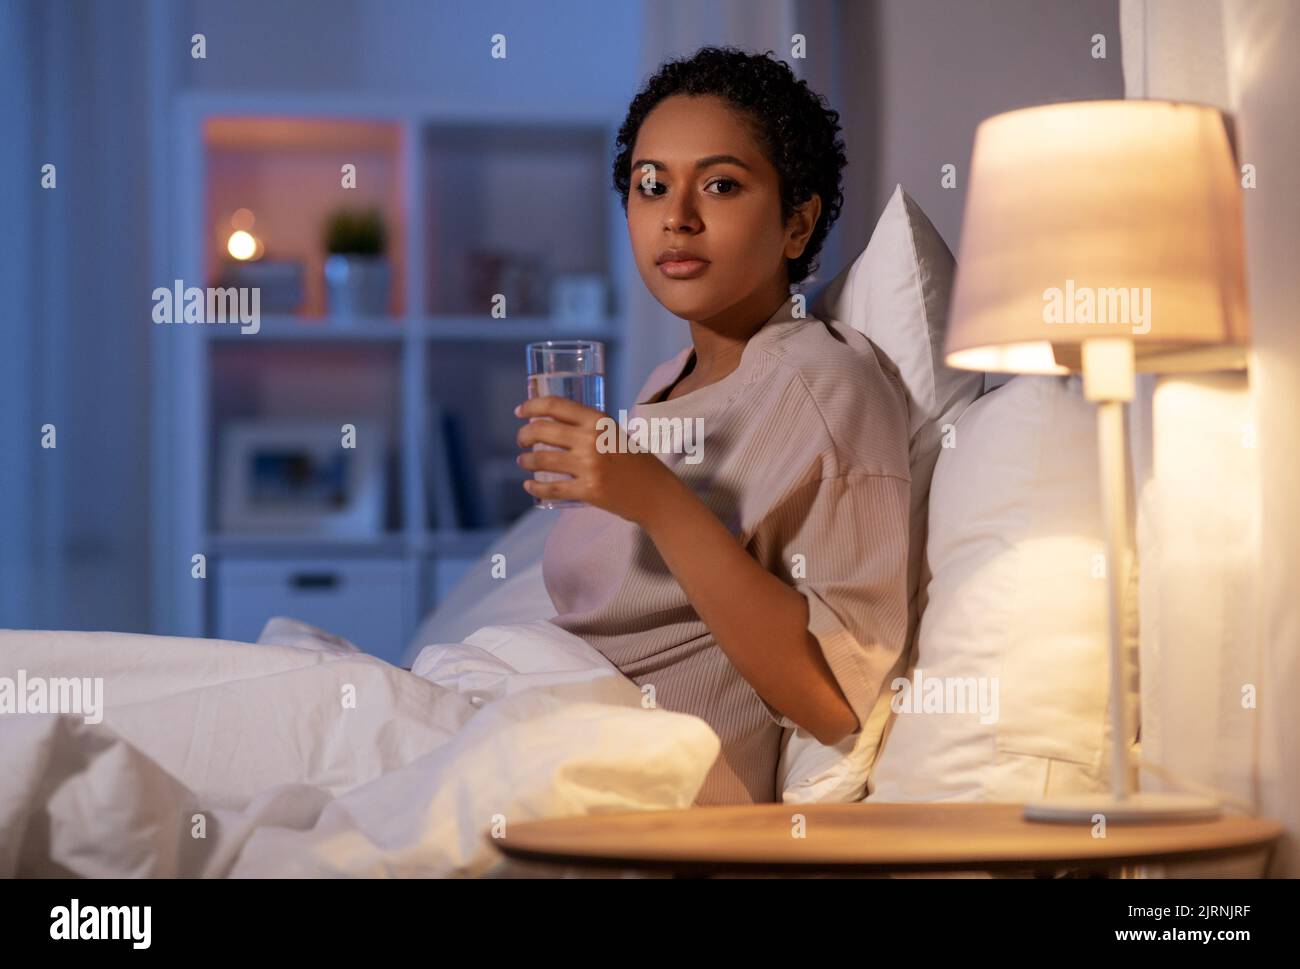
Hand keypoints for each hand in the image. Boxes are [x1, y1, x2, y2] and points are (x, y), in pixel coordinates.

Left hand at [514, 395, 683, 526]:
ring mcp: (588, 466)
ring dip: (526, 460)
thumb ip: (590, 428)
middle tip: (522, 440)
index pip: (556, 405)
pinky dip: (535, 487)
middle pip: (542, 431)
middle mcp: (591, 440)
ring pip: (542, 460)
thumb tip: (556, 423)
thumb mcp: (616, 434)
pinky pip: (551, 488)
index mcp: (598, 420)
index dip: (532, 406)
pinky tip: (530, 485)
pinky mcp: (587, 491)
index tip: (519, 411)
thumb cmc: (637, 463)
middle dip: (524, 435)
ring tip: (524, 461)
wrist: (656, 494)